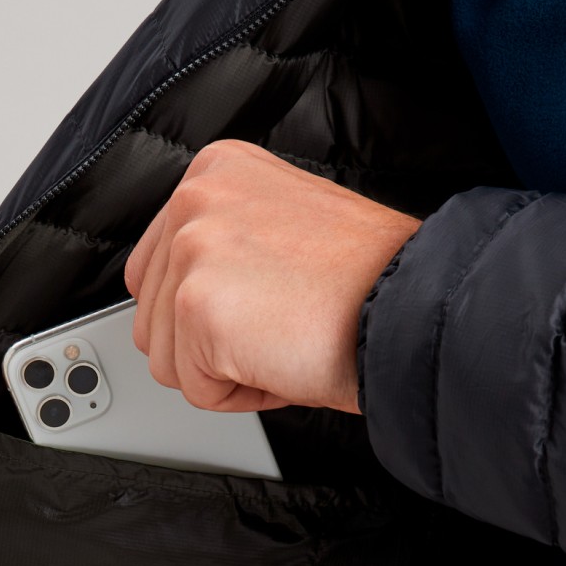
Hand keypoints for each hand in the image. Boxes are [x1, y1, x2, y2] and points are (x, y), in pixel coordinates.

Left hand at [123, 139, 419, 414]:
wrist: (413, 307)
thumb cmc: (368, 282)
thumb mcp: (280, 228)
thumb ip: (223, 246)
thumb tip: (180, 298)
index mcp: (215, 171)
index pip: (155, 271)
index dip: (209, 315)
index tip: (264, 307)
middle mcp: (196, 198)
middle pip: (152, 319)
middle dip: (210, 347)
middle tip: (280, 329)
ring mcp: (192, 249)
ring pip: (167, 360)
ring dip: (227, 372)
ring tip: (285, 341)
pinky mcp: (198, 307)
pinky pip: (197, 389)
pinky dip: (243, 395)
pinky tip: (286, 360)